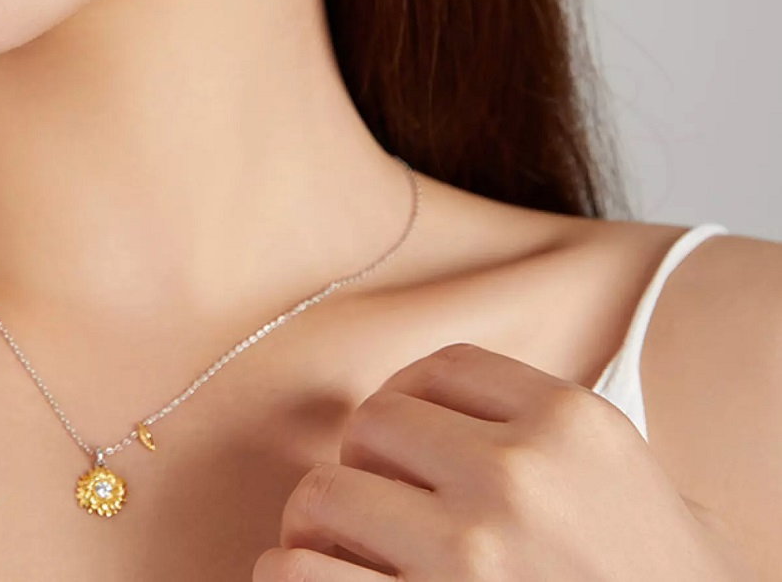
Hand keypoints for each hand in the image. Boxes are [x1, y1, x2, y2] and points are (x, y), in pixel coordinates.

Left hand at [252, 342, 739, 579]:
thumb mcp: (639, 487)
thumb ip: (557, 437)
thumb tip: (458, 411)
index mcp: (569, 424)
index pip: (443, 367)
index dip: (410, 398)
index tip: (404, 437)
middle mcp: (514, 475)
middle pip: (374, 421)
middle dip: (366, 464)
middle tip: (379, 505)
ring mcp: (468, 553)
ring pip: (324, 493)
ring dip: (319, 525)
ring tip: (338, 549)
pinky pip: (301, 574)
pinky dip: (289, 576)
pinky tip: (318, 580)